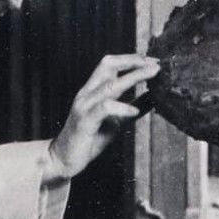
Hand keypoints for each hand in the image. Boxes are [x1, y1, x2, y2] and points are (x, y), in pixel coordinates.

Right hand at [46, 54, 160, 180]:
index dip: (132, 59)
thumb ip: (132, 108)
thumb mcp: (116, 121)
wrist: (63, 159)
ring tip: (153, 74)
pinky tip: (135, 111)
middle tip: (155, 62)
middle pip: (108, 65)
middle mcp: (87, 93)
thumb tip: (154, 97)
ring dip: (134, 76)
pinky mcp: (85, 122)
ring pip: (110, 84)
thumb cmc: (90, 139)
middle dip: (133, 60)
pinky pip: (104, 108)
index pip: (111, 64)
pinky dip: (122, 107)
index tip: (154, 60)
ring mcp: (84, 106)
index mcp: (92, 90)